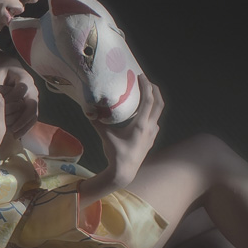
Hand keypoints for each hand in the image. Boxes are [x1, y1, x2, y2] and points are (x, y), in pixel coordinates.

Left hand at [0, 59, 38, 136]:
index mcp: (25, 79)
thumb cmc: (3, 71)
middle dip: (23, 119)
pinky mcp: (32, 106)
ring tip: (15, 135)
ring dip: (25, 126)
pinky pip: (32, 119)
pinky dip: (26, 128)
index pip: (20, 91)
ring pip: (34, 115)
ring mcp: (34, 98)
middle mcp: (33, 89)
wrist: (13, 69)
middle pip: (32, 106)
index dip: (10, 100)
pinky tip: (17, 135)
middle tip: (12, 129)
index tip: (1, 110)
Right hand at [85, 75, 163, 199]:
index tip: (141, 76)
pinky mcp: (151, 138)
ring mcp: (152, 133)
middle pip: (159, 103)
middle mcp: (150, 127)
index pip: (148, 101)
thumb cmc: (116, 154)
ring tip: (145, 94)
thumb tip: (88, 110)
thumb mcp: (106, 136)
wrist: (125, 172)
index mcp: (141, 125)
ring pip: (158, 112)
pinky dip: (151, 112)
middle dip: (154, 90)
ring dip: (154, 101)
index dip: (146, 86)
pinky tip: (142, 114)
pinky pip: (154, 120)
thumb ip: (97, 122)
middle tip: (146, 81)